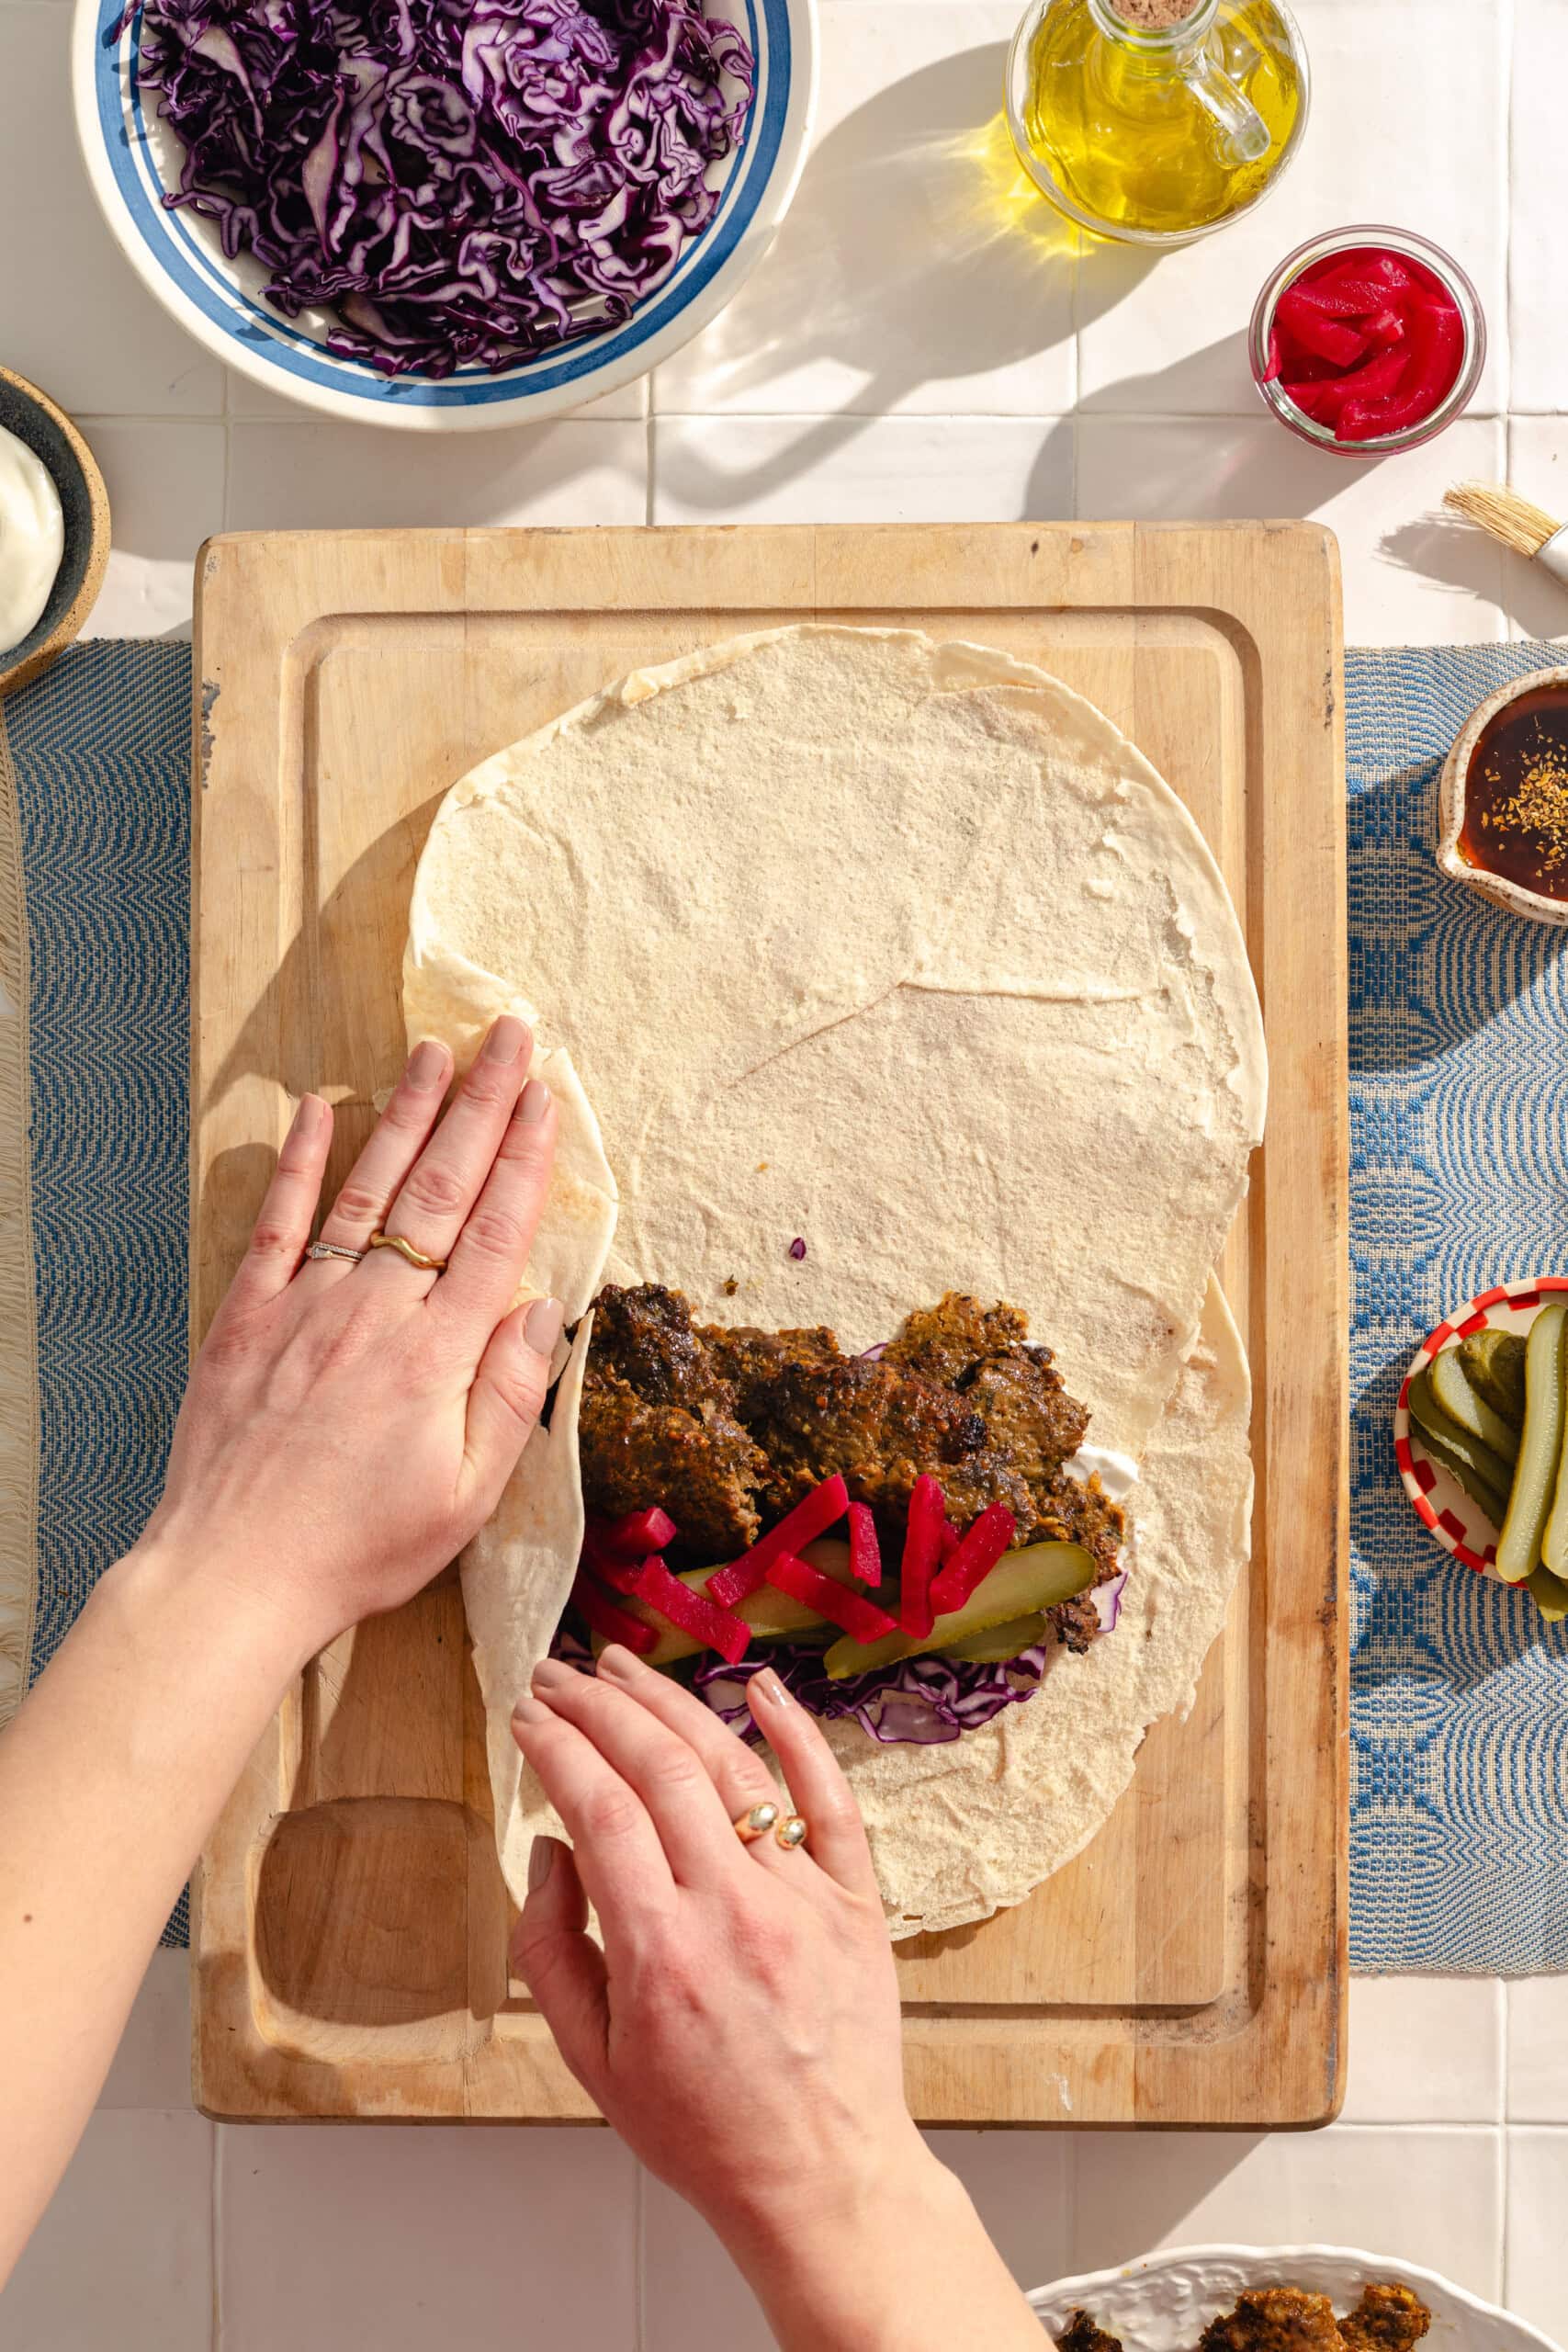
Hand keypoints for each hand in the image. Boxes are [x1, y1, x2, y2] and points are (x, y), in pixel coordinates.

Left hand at [143, 1015, 560, 1659]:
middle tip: (510, 1036)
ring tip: (437, 1051)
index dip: (527, 1160)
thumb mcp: (467, 1498)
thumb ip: (510, 1398)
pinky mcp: (248, 1316)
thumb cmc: (360, 1548)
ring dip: (407, 1114)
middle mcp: (377, 1311)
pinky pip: (281, 1223)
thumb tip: (538, 1309)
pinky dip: (302, 1163)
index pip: (495, 1234)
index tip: (548, 1098)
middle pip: (442, 1189)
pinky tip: (321, 1110)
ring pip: (369, 1189)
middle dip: (483, 1106)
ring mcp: (308, 1305)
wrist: (234, 1574)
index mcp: (439, 1355)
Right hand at [510, 1649, 919, 2240]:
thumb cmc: (702, 2128)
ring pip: (732, 1765)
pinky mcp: (856, 1898)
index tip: (527, 1716)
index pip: (599, 1807)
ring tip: (623, 1668)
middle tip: (559, 1674)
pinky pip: (829, 1798)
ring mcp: (802, 1896)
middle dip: (598, 1706)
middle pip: (659, 1766)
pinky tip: (758, 1686)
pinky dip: (796, 1733)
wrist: (821, 2175)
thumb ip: (552, 1951)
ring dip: (670, 1701)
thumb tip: (550, 1847)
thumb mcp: (593, 2061)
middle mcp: (734, 1908)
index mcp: (661, 1952)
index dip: (557, 1746)